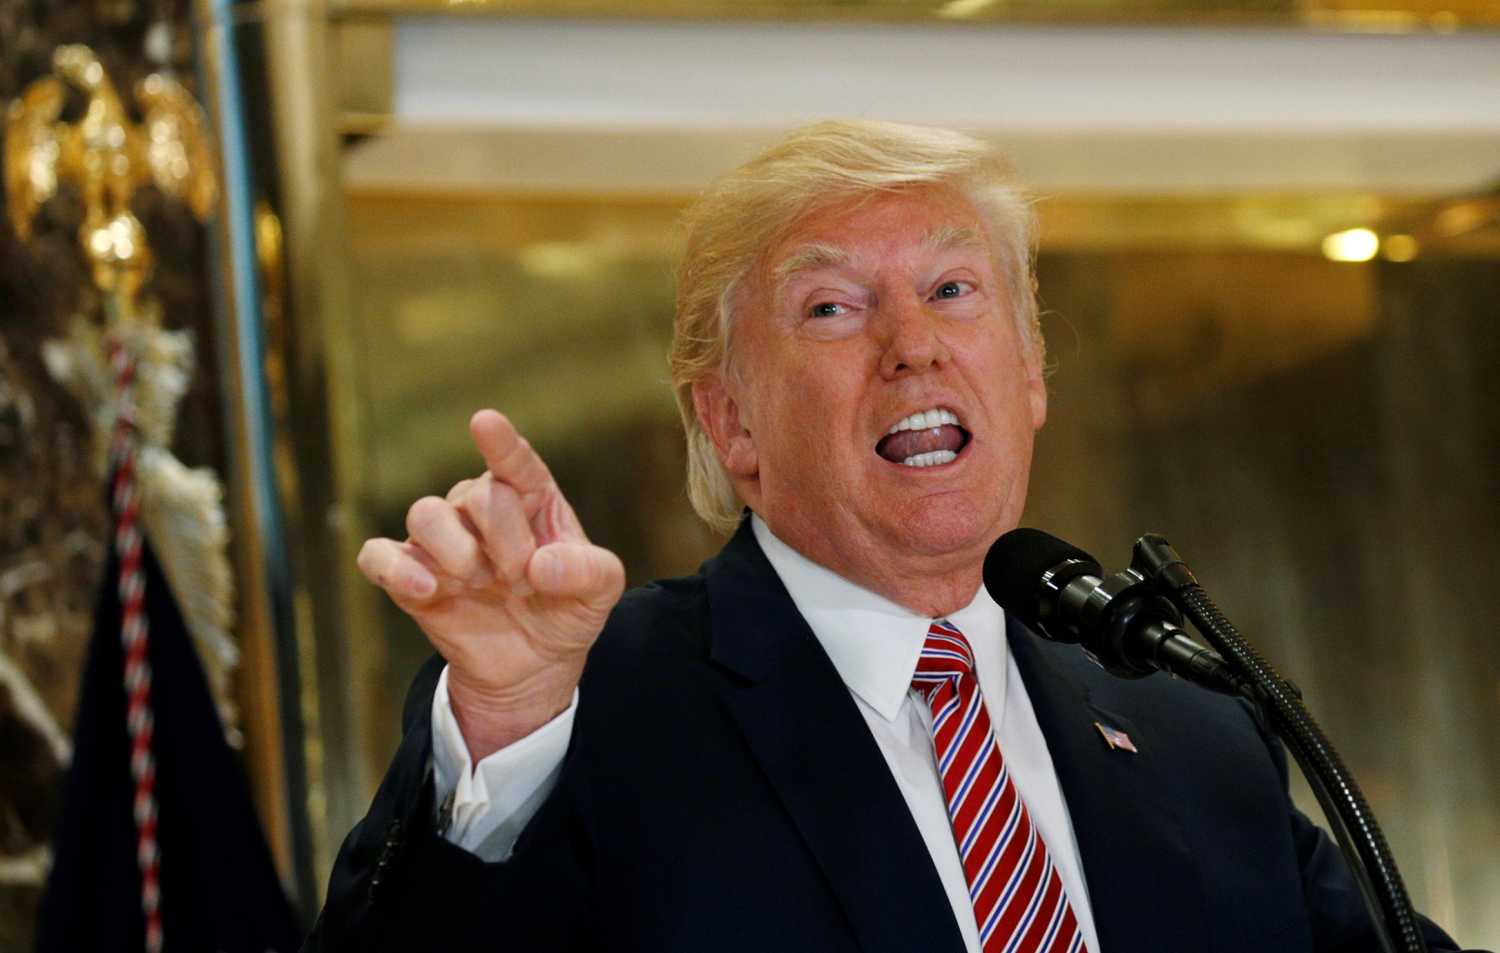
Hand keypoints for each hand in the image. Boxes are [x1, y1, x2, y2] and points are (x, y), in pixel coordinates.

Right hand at [356, 410, 624, 759]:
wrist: (532, 663)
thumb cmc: (565, 610)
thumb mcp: (601, 594)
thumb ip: (590, 572)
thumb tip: (543, 566)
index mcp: (531, 498)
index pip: (515, 462)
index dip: (501, 444)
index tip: (485, 422)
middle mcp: (480, 507)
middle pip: (478, 496)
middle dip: (506, 543)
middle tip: (523, 581)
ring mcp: (441, 540)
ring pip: (424, 513)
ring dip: (457, 553)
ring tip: (481, 584)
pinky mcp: (407, 574)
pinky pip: (378, 556)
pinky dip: (395, 569)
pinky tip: (425, 589)